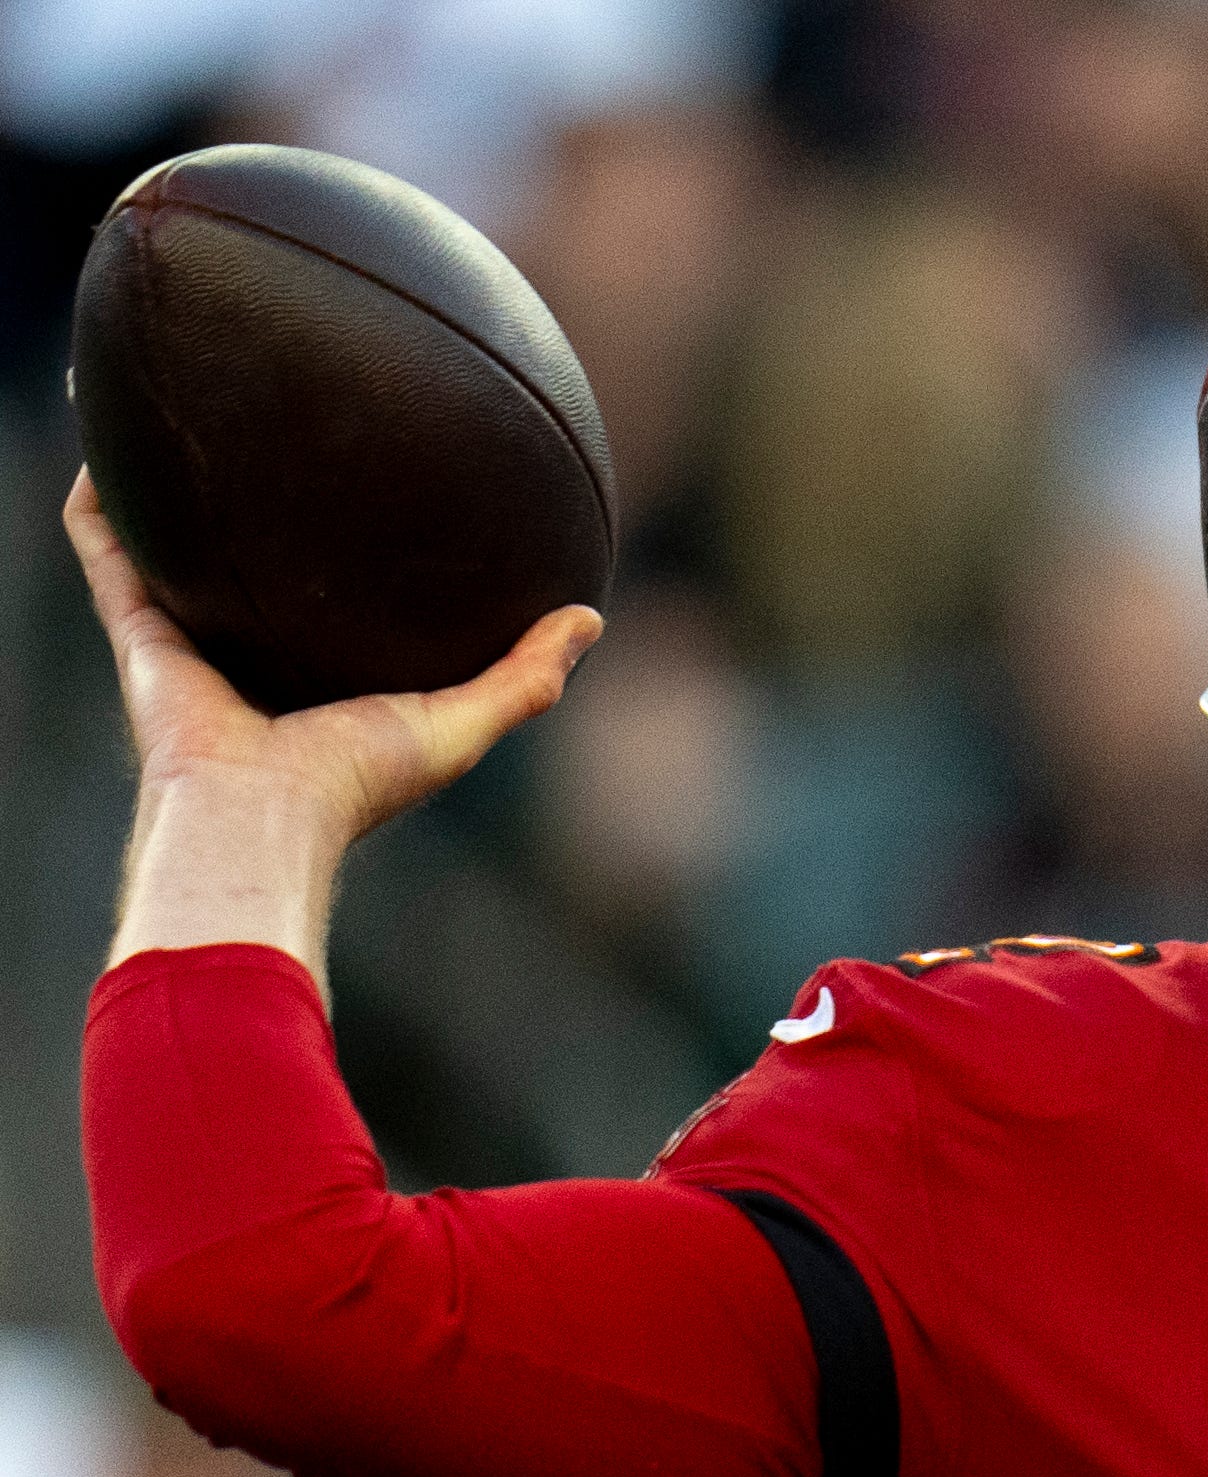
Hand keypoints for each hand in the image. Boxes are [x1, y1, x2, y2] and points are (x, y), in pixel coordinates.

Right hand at [65, 468, 599, 846]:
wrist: (260, 813)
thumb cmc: (358, 783)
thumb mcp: (461, 723)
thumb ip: (526, 676)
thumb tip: (590, 617)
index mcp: (320, 677)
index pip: (335, 609)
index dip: (351, 559)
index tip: (375, 491)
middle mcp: (249, 653)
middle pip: (248, 569)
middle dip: (249, 509)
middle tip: (265, 431)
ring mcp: (189, 639)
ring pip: (168, 548)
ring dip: (159, 489)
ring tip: (165, 413)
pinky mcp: (137, 630)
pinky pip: (106, 549)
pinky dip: (98, 501)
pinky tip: (105, 442)